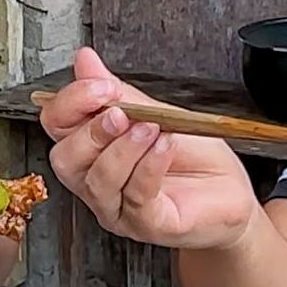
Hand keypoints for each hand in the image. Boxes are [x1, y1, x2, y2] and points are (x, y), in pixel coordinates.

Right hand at [41, 48, 261, 251]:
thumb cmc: (195, 159)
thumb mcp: (157, 113)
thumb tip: (85, 61)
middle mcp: (98, 183)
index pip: (56, 126)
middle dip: (91, 130)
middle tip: (121, 112)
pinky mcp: (149, 224)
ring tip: (150, 126)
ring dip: (124, 148)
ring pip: (99, 181)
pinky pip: (137, 196)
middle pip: (65, 159)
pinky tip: (164, 146)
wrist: (230, 194)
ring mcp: (120, 209)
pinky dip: (149, 166)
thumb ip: (118, 92)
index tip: (100, 86)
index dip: (70, 103)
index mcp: (93, 151)